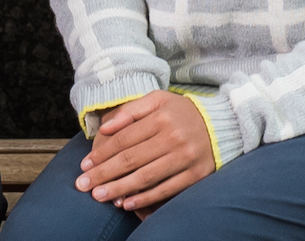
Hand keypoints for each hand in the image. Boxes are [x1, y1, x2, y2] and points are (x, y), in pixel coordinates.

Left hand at [79, 91, 214, 211]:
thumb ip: (130, 110)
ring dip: (119, 188)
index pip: (124, 138)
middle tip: (83, 185)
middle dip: (104, 174)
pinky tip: (126, 203)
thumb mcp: (157, 100)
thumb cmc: (181, 113)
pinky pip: (166, 189)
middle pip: (131, 159)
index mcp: (161, 117)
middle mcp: (173, 137)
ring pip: (146, 176)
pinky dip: (145, 198)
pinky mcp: (196, 175)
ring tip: (99, 196)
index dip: (102, 153)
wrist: (221, 124)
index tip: (84, 165)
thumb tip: (105, 128)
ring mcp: (185, 157)